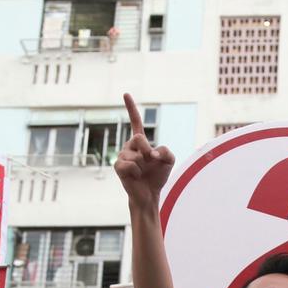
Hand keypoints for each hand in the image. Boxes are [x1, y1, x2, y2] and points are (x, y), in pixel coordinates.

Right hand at [114, 93, 175, 212]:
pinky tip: (136, 177)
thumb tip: (151, 154)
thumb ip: (166, 151)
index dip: (131, 108)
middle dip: (147, 151)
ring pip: (136, 155)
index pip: (135, 122)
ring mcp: (122, 156)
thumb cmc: (158, 176)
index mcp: (140, 142)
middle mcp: (129, 146)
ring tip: (142, 173)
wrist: (150, 194)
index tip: (126, 94)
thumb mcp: (170, 160)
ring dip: (143, 166)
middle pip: (138, 139)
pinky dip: (136, 172)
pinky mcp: (118, 167)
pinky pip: (129, 165)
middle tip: (151, 162)